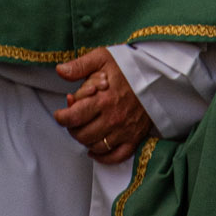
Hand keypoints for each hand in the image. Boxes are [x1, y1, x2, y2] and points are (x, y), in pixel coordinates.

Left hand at [54, 47, 148, 162]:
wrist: (156, 76)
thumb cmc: (127, 66)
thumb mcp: (101, 58)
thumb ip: (79, 66)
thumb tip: (60, 71)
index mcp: (102, 99)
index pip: (74, 117)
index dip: (62, 118)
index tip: (60, 114)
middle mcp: (112, 118)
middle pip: (83, 134)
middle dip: (72, 128)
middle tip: (71, 120)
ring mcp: (124, 131)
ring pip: (96, 146)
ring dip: (84, 140)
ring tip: (83, 129)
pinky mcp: (134, 138)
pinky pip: (116, 156)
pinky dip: (102, 157)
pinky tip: (94, 149)